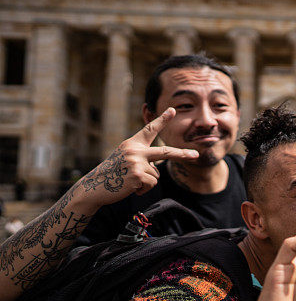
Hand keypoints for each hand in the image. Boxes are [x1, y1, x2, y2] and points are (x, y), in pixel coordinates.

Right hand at [77, 108, 199, 209]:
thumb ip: (142, 157)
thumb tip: (159, 166)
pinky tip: (130, 188)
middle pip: (166, 152)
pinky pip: (151, 184)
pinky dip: (143, 190)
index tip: (172, 110)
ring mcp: (136, 162)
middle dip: (182, 154)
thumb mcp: (126, 159)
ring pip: (156, 175)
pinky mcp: (138, 175)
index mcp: (132, 144)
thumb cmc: (112, 174)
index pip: (149, 130)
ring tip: (130, 181)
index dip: (162, 120)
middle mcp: (135, 150)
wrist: (94, 187)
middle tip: (196, 155)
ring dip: (146, 182)